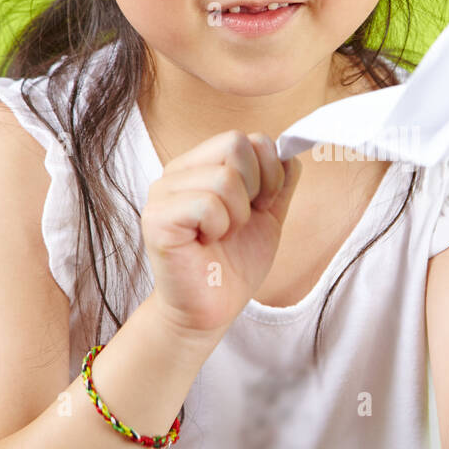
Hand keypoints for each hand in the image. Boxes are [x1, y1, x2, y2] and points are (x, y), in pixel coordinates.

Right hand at [141, 131, 301, 335]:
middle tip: (239, 223)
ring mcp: (162, 193)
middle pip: (235, 145)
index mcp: (201, 165)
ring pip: (225, 178)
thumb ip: (280, 182)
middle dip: (254, 189)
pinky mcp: (157, 219)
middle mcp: (178, 172)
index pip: (248, 139)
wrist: (211, 310)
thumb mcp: (268, 216)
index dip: (268, 174)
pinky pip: (207, 204)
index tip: (259, 207)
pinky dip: (219, 227)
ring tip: (221, 235)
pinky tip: (206, 243)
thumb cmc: (233, 264)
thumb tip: (291, 152)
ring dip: (236, 216)